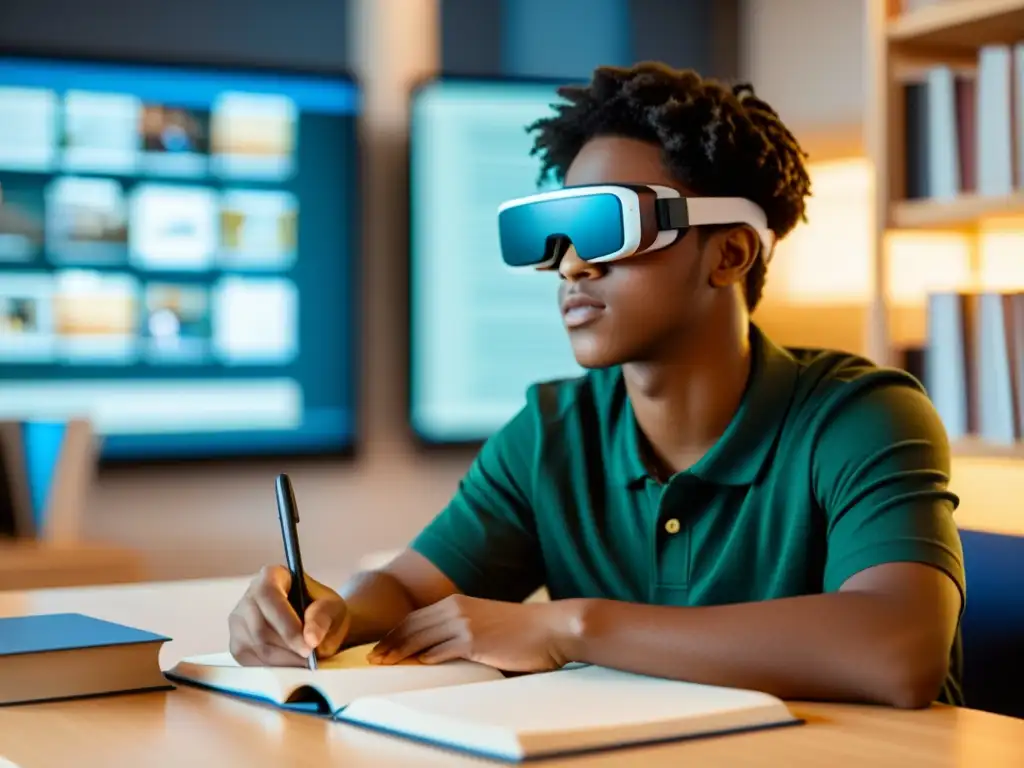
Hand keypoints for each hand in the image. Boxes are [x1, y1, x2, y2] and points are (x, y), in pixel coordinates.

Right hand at [228, 565, 350, 665]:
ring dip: (283, 662)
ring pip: (256, 648)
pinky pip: (251, 663)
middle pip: (260, 628)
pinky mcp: (237, 646)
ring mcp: (239, 623)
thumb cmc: (324, 611)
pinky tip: (292, 666)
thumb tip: (311, 638)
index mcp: (271, 576)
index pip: (268, 596)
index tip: (308, 647)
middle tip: (311, 661)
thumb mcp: (333, 607)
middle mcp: (249, 597)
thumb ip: (323, 617)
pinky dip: (274, 669)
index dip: (286, 624)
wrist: (317, 627)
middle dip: (288, 649)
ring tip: (305, 663)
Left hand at [368, 595, 579, 672]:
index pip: (415, 618)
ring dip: (398, 652)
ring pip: (420, 638)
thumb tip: (440, 652)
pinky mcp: (473, 641)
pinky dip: (422, 658)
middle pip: (411, 626)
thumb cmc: (523, 632)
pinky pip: (439, 651)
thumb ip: (462, 633)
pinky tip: (412, 666)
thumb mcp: (486, 625)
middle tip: (371, 658)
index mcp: (458, 602)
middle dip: (388, 642)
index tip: (380, 647)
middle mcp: (456, 608)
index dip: (394, 633)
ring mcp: (464, 623)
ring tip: (382, 664)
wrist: (551, 629)